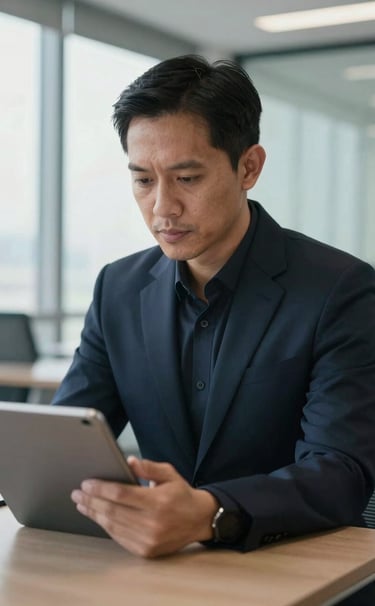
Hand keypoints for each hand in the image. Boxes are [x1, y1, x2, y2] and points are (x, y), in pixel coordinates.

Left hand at [71, 457, 217, 557]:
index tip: (86, 483)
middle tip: (77, 493)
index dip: (100, 488)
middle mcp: (153, 523)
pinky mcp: (146, 551)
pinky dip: (105, 526)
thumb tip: (129, 461)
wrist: (198, 520)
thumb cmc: (181, 494)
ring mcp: (148, 539)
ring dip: (94, 514)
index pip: (121, 494)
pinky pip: (119, 537)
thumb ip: (149, 467)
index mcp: (158, 502)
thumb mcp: (169, 474)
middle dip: (91, 500)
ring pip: (112, 525)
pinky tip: (97, 516)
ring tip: (82, 504)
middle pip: (112, 511)